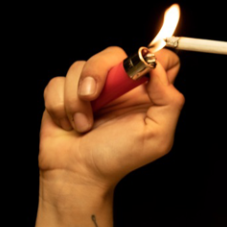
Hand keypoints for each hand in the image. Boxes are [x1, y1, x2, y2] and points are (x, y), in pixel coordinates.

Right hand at [39, 47, 183, 196]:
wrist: (78, 173)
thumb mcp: (157, 136)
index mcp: (147, 93)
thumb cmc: (118, 158)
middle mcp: (121, 86)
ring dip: (76, 100)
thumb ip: (169, 102)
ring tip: (83, 125)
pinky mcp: (65, 92)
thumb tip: (157, 70)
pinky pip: (57, 82)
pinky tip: (70, 124)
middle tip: (93, 96)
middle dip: (97, 72)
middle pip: (113, 53)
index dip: (153, 59)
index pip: (161, 59)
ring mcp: (93, 87)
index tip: (140, 72)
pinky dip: (60, 106)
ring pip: (80, 66)